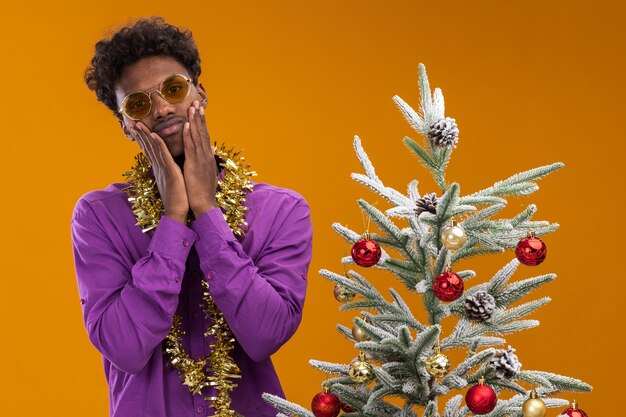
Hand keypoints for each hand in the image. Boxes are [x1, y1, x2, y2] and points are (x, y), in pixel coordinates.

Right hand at [131, 123, 189, 223]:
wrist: (178, 212)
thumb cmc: (178, 198)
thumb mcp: (173, 180)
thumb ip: (170, 171)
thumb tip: (170, 165)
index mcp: (160, 168)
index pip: (150, 150)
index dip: (144, 139)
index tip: (138, 129)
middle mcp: (158, 167)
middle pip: (148, 147)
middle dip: (140, 134)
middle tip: (132, 122)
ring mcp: (162, 168)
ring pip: (153, 149)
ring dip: (145, 135)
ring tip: (138, 124)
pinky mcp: (169, 171)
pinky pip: (163, 155)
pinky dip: (158, 144)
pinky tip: (153, 135)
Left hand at [182, 100, 217, 217]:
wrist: (204, 205)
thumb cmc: (203, 192)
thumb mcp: (207, 173)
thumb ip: (207, 159)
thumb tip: (210, 149)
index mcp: (207, 158)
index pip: (204, 136)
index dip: (202, 123)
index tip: (199, 111)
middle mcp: (206, 156)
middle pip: (203, 132)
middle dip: (200, 117)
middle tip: (197, 102)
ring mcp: (201, 160)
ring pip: (198, 137)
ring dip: (195, 121)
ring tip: (193, 108)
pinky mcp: (194, 165)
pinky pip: (191, 147)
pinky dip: (189, 135)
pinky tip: (187, 125)